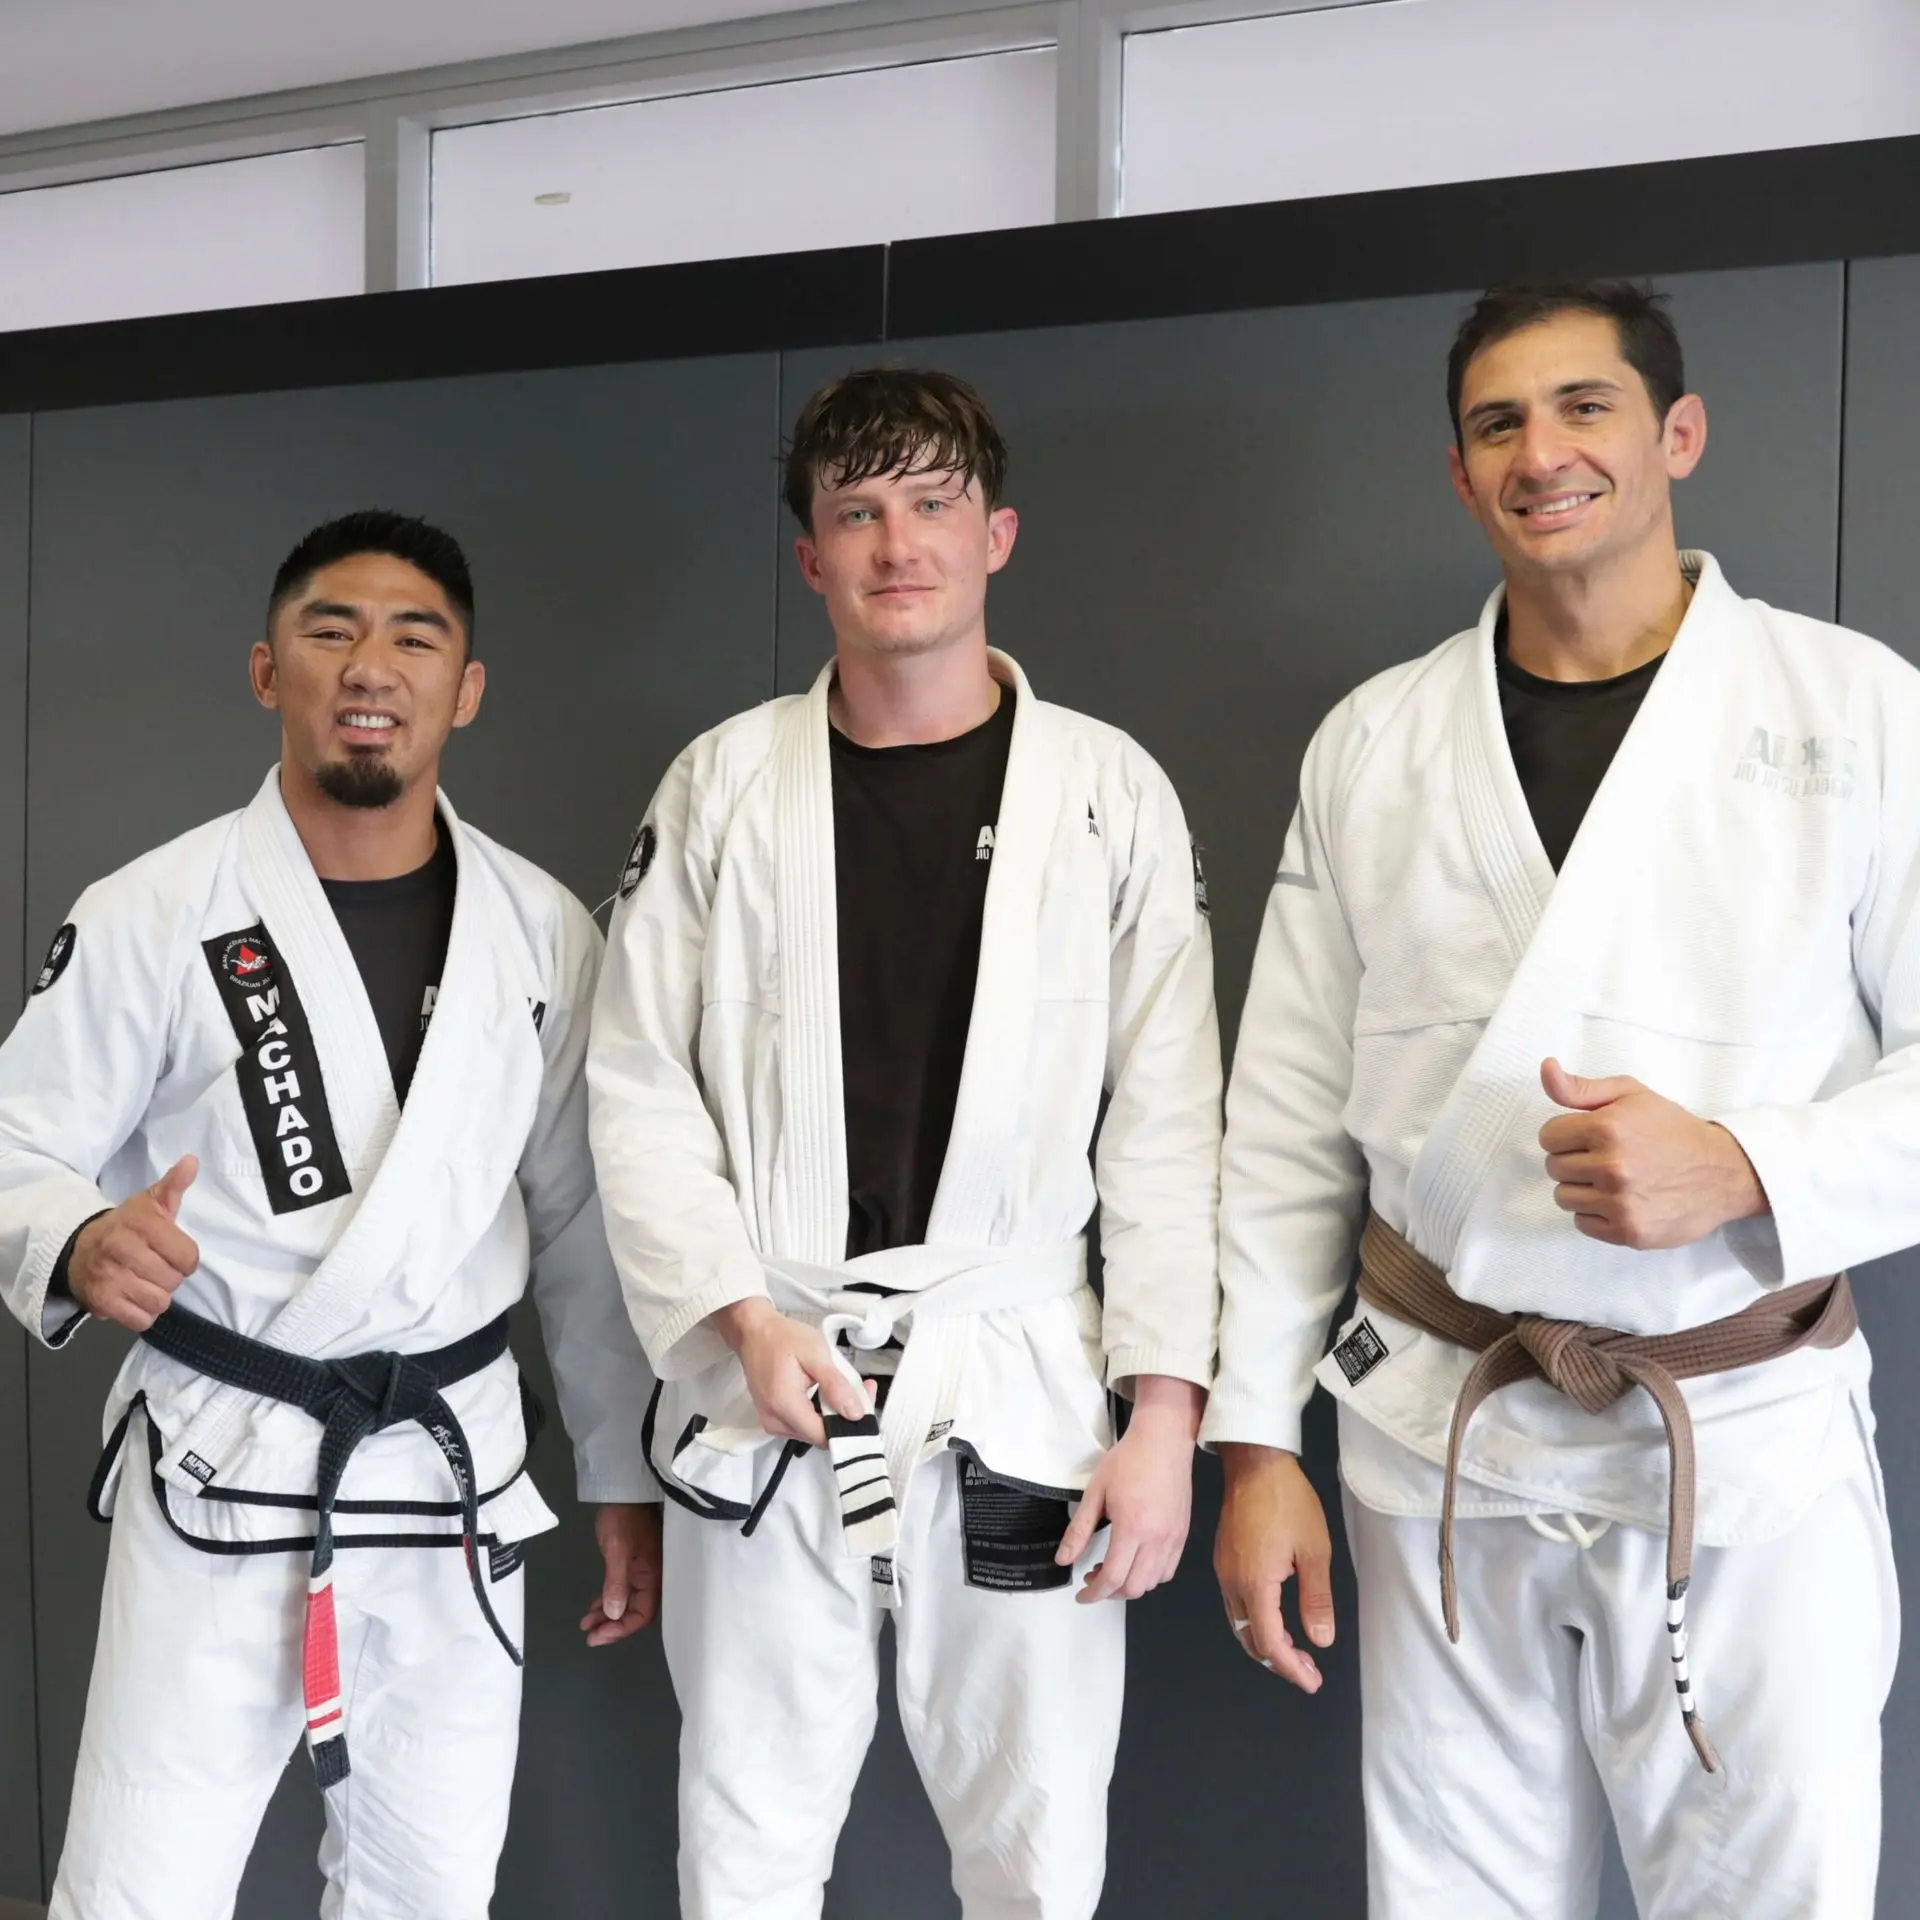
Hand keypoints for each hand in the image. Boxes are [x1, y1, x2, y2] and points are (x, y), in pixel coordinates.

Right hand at [67, 1155, 199, 1332]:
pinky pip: (141, 1320)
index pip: (188, 1257)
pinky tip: (133, 1298)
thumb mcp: (149, 1203)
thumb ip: (173, 1186)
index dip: (185, 1259)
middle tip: (154, 1268)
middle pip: (174, 1281)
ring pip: (160, 1302)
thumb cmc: (126, 1228)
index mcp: (140, 1223)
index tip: (172, 1254)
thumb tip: (192, 1162)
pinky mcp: (100, 1302)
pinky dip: (142, 1314)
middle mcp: (122, 1248)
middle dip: (170, 1278)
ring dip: (156, 1297)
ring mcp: (109, 1276)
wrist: (78, 1249)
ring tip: (144, 1282)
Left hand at [580, 1502, 662, 1647]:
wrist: (624, 1491)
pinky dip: (607, 1601)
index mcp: (653, 1575)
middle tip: (589, 1636)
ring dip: (607, 1615)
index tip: (598, 1636)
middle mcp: (651, 1577)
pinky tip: (592, 1608)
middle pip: (635, 1612)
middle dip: (613, 1626)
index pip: (642, 1614)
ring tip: (586, 1625)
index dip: (621, 1629)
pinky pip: (621, 1590)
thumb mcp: (617, 1550)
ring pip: (626, 1602)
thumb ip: (616, 1583)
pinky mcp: (630, 1563)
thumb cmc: (622, 1519)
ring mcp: (641, 1570)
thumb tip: (614, 1615)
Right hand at [711, 1297, 869, 1446]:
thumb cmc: (783, 1338)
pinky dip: (818, 1413)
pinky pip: (803, 1425)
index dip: (849, 1424)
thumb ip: (835, 1385)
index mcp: (785, 1406)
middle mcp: (775, 1423)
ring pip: (813, 1432)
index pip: (824, 1436)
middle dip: (844, 1416)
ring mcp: (772, 1423)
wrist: (754, 1332)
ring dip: (832, 1414)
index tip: (865, 1399)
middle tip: (861, 1387)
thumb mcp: (815, 1353)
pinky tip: (826, 1393)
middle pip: (820, 1436)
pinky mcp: (773, 1419)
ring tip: (844, 1387)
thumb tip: (855, 1414)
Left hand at [1058, 1375, 1201, 1603]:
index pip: (1113, 1578)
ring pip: (1152, 1583)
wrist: (1164, 1441)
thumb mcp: (1095, 1492)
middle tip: (1093, 1578)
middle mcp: (1157, 1539)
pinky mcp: (1183, 1534)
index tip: (1081, 1595)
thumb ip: (1079, 1530)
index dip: (1094, 1594)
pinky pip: (1168, 1570)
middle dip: (1110, 1592)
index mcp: (1132, 1528)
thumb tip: (1063, 1560)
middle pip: (1134, 1587)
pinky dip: (1150, 1576)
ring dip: (1130, 1585)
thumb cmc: (1127, 1461)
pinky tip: (1136, 1560)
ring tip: (1112, 1568)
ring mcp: (1174, 1539)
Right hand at [1214, 1444, 1333, 1692]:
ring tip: (1295, 1648)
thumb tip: (1320, 1640)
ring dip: (1265, 1641)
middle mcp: (1232, 1582)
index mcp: (1255, 1584)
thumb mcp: (1314, 1551)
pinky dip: (1254, 1620)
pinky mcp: (1222, 1557)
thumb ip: (1316, 1599)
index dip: (1291, 1668)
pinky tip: (1275, 1616)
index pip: (1269, 1643)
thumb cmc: (1288, 1502)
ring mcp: (1223, 1569)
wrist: (1254, 1462)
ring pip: (1239, 1622)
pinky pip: (1234, 1602)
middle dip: (1278, 1660)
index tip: (1312, 1682)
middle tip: (1308, 1669)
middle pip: (1249, 1638)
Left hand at [1538, 1059, 1767, 1249]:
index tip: (1586, 1137)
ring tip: (1611, 1180)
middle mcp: (1612, 1166)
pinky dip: (1595, 1214)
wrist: (1722, 1172)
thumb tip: (1546, 1068)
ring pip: (1564, 1197)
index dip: (1565, 1135)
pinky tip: (1619, 1200)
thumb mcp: (1630, 1094)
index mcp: (1607, 1128)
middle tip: (1604, 1158)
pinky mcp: (1629, 1232)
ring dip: (1581, 1189)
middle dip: (1573, 1160)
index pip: (1548, 1136)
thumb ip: (1580, 1087)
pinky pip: (1582, 1223)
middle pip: (1554, 1167)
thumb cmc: (1672, 1129)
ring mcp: (1621, 1203)